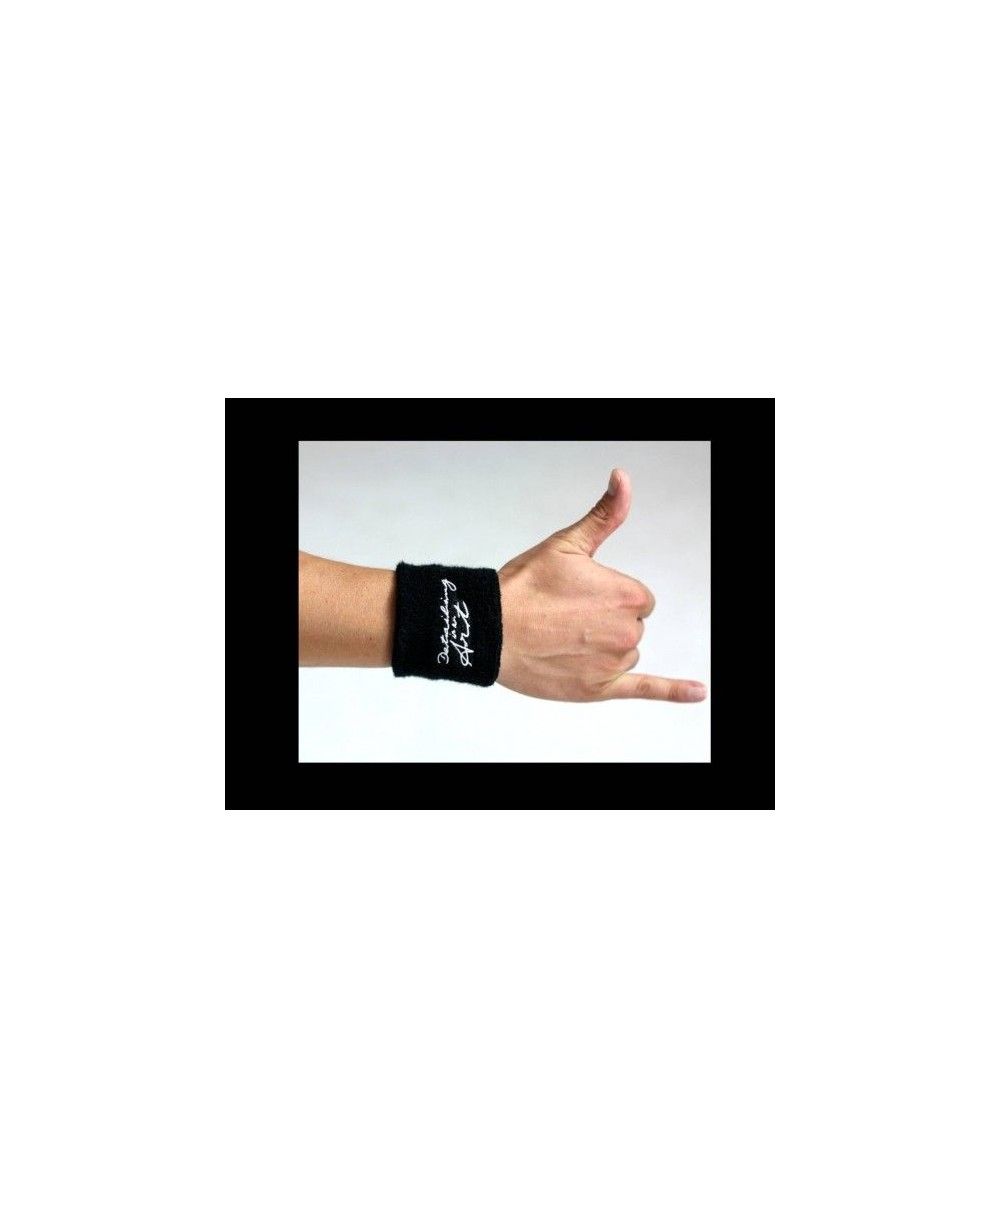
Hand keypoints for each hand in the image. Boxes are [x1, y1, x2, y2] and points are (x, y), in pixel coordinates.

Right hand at [497, 470, 706, 702]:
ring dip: (601, 648)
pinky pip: (646, 688)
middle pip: (630, 626)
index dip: (607, 596)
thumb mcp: (567, 544)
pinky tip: (697, 693)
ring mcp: (614, 662)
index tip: (579, 596)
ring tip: (562, 639)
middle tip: (564, 617)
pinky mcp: (600, 688)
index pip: (636, 599)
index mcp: (627, 595)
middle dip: (603, 622)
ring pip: (622, 654)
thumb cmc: (524, 588)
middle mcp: (627, 630)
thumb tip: (623, 479)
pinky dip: (674, 691)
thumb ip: (605, 515)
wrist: (489, 630)